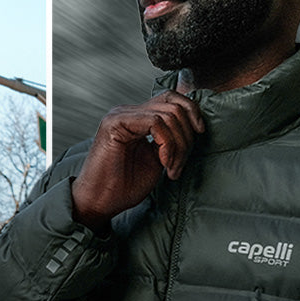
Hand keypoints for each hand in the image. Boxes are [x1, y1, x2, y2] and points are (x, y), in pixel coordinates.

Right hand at [71, 88, 203, 233]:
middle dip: (187, 136)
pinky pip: (155, 122)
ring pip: (168, 114)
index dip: (191, 112)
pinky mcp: (115, 123)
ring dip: (178, 145)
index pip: (171, 98)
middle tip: (179, 165)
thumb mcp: (157, 159)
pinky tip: (163, 162)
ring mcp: (120, 115)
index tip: (199, 133)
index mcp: (136, 117)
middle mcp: (127, 111)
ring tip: (171, 169)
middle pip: (174, 104)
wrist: (99, 202)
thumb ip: (170, 140)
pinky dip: (167, 143)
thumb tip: (194, 126)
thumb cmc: (124, 186)